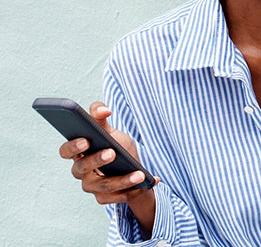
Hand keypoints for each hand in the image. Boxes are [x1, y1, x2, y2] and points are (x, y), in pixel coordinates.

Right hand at [58, 101, 157, 235]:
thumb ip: (100, 116)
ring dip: (123, 180)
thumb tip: (104, 111)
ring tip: (140, 174)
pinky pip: (118, 196)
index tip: (86, 140)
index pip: (66, 151)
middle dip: (97, 161)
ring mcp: (91, 186)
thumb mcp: (109, 128)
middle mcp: (80, 171)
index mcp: (78, 152)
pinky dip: (134, 189)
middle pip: (82, 169)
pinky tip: (148, 181)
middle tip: (112, 152)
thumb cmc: (114, 143)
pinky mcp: (104, 198)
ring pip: (104, 186)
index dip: (73, 147)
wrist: (129, 164)